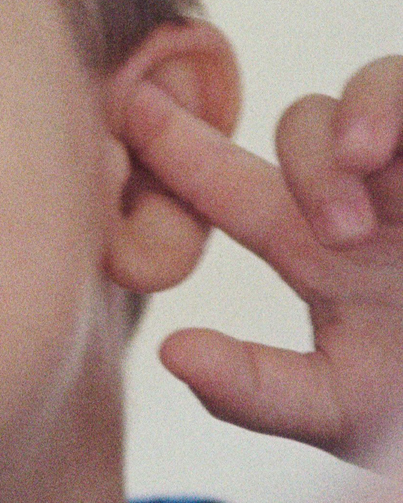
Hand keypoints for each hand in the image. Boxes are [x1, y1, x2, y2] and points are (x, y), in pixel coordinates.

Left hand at [121, 55, 402, 459]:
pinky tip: (385, 157)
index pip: (231, 188)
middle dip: (291, 155)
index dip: (176, 146)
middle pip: (298, 128)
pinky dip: (398, 110)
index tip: (128, 107)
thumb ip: (260, 390)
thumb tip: (173, 350)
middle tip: (329, 226)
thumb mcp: (347, 414)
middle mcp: (374, 201)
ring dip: (352, 123)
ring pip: (371, 88)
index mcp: (324, 256)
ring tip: (361, 181)